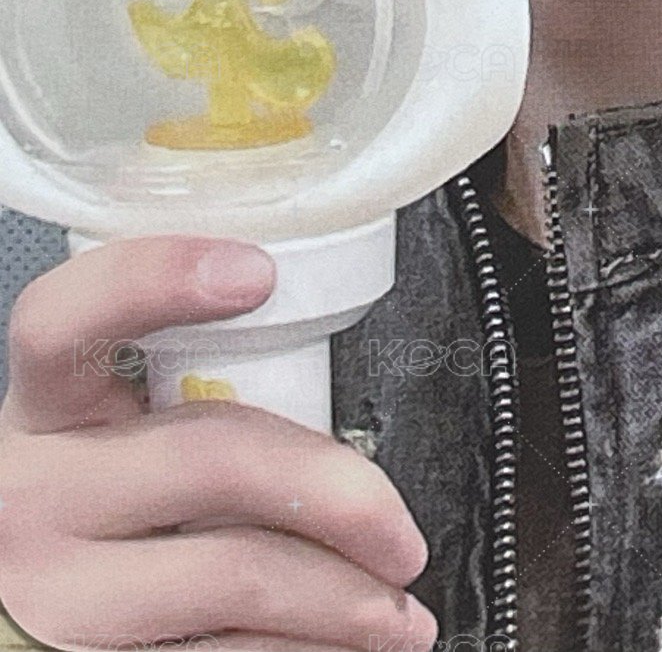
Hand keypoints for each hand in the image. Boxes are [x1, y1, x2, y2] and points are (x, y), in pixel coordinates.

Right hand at [0, 235, 435, 651]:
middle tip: (397, 527)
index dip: (156, 281)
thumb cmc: (82, 524)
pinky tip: (342, 646)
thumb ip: (175, 398)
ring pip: (236, 572)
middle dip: (338, 490)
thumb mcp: (97, 445)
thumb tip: (318, 371)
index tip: (255, 272)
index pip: (64, 321)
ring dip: (345, 597)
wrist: (17, 632)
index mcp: (44, 412)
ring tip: (398, 612)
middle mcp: (33, 496)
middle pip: (211, 454)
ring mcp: (53, 595)